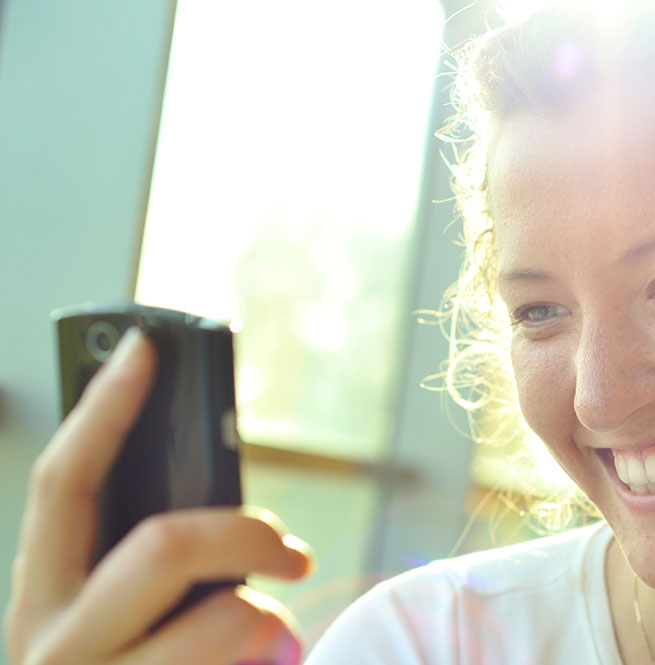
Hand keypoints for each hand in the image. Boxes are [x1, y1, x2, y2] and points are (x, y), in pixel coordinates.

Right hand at [4, 328, 313, 663]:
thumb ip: (149, 571)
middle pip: (166, 543)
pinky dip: (274, 664)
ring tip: (276, 640)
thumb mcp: (119, 630)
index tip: (147, 345)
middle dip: (248, 530)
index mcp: (39, 606)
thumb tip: (230, 520)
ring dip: (273, 622)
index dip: (102, 407)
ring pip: (227, 620)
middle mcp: (52, 651)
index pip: (62, 484)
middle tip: (293, 549)